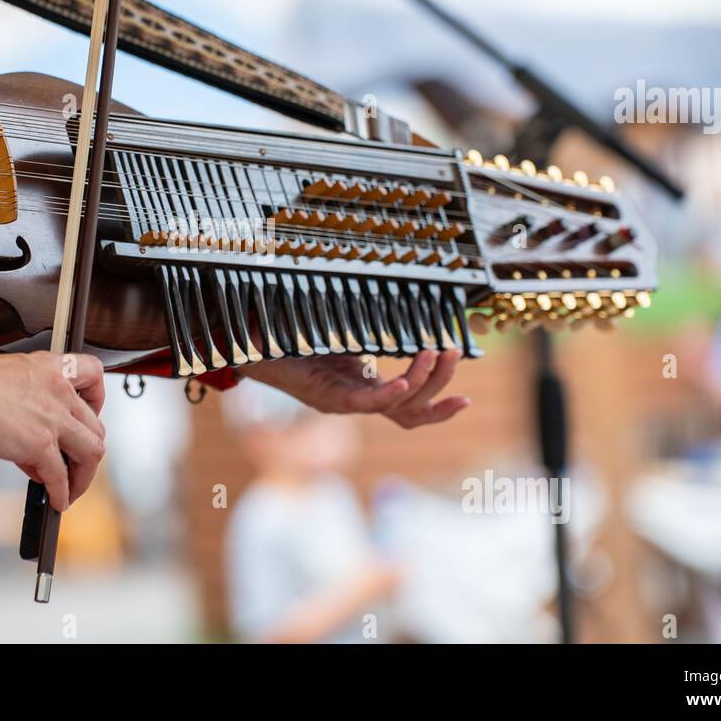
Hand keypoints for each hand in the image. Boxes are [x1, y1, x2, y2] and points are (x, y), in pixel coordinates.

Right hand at [0, 351, 105, 510]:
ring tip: (72, 490)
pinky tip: (56, 501)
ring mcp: (53, 418)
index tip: (89, 414)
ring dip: (84, 476)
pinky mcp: (40, 444)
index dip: (97, 399)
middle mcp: (58, 390)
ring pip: (92, 452)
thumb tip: (30, 445)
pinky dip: (62, 493)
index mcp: (49, 367)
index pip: (94, 374)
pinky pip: (61, 476)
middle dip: (88, 450)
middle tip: (76, 464)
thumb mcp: (4, 380)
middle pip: (95, 426)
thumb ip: (26, 406)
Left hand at [240, 349, 469, 429]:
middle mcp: (357, 403)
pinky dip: (388, 396)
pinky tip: (405, 385)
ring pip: (395, 408)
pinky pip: (364, 403)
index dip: (439, 407)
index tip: (467, 398)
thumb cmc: (294, 341)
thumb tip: (400, 309)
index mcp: (364, 391)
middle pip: (411, 411)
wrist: (253, 348)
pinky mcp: (325, 397)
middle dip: (440, 387)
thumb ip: (368, 335)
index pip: (410, 410)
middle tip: (456, 355)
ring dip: (422, 384)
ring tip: (438, 354)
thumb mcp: (342, 337)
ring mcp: (343, 403)